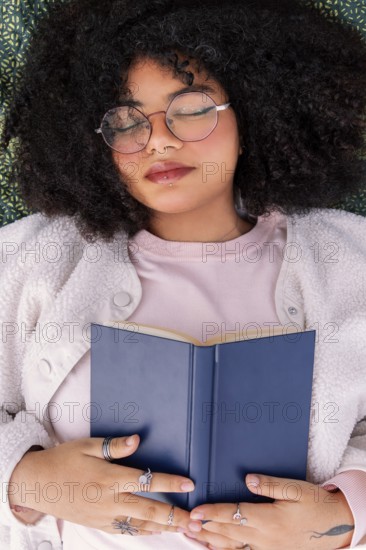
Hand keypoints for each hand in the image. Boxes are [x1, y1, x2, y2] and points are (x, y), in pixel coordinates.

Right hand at [8, 435, 201, 535]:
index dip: (170, 483)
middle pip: (149, 510)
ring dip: (162, 527)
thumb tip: (138, 439)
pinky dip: (142, 532)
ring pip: (139, 525)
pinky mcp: (98, 524)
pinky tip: (154, 531)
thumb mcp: (88, 445)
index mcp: (109, 477)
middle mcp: (109, 500)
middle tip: (194, 518)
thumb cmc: (64, 459)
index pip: (147, 481)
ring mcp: (103, 516)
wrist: (38, 483)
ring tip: (182, 527)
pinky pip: (125, 530)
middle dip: (174, 515)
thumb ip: (115, 446)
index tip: (190, 484)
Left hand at [183, 474, 354, 549]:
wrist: (337, 526)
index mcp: (270, 520)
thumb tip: (247, 478)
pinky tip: (215, 549)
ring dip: (211, 542)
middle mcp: (266, 538)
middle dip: (204, 529)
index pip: (234, 515)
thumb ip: (270, 485)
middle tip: (183, 525)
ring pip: (233, 548)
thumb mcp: (296, 489)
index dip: (212, 513)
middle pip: (228, 534)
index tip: (195, 512)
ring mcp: (268, 549)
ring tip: (192, 536)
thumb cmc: (316, 503)